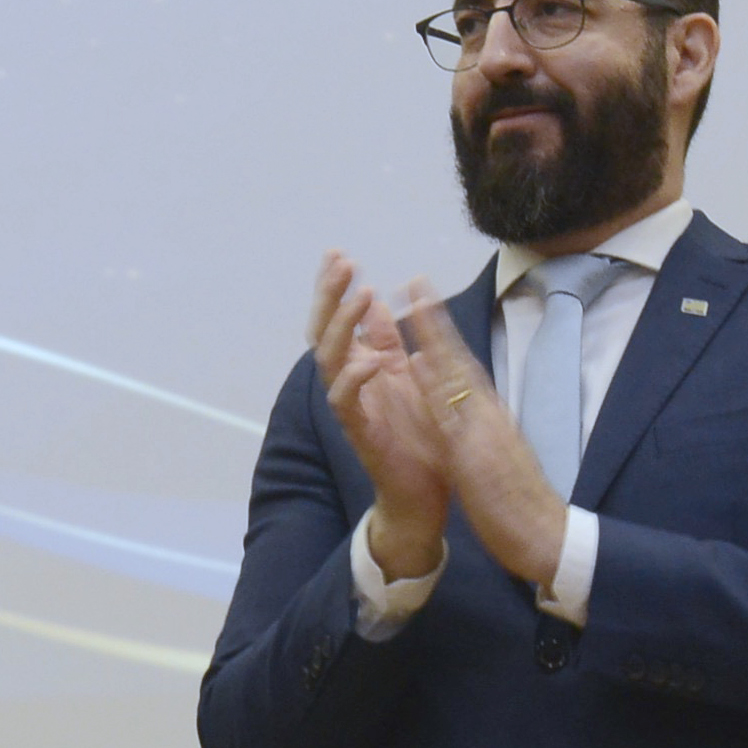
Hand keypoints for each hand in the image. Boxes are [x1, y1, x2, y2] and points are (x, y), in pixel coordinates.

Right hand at [310, 253, 448, 579]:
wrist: (422, 496)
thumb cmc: (416, 440)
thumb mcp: (407, 379)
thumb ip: (388, 343)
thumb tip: (380, 301)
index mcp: (362, 366)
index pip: (339, 318)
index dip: (334, 287)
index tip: (337, 252)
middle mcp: (349, 383)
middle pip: (325, 330)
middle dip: (331, 295)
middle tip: (342, 262)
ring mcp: (351, 408)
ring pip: (329, 360)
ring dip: (342, 326)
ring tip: (361, 294)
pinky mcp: (359, 434)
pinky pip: (345, 403)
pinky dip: (354, 379)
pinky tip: (368, 358)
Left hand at [393, 279, 568, 587]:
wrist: (546, 535)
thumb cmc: (518, 496)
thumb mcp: (495, 450)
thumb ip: (476, 420)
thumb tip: (459, 395)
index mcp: (491, 415)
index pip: (463, 365)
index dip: (442, 331)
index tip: (423, 298)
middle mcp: (488, 415)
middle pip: (457, 360)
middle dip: (434, 322)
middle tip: (414, 283)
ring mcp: (481, 432)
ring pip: (451, 378)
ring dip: (430, 341)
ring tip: (411, 305)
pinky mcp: (473, 457)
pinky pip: (445, 420)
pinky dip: (430, 391)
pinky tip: (415, 366)